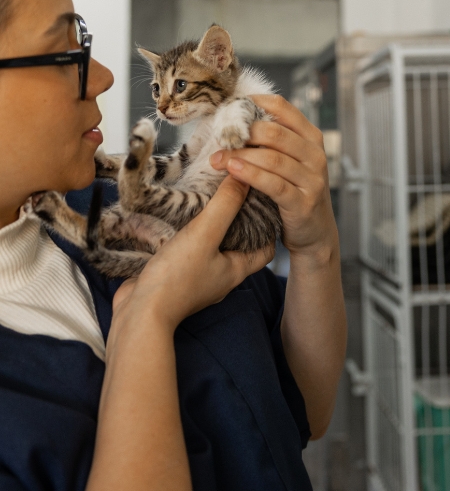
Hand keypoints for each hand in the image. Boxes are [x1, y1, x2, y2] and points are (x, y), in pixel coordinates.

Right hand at [111, 175, 274, 333]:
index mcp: (235, 270)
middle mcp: (219, 276)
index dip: (268, 228)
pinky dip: (187, 236)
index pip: (265, 249)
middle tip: (232, 195)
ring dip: (209, 227)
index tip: (261, 203)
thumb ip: (225, 205)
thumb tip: (244, 177)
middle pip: (238, 245)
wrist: (139, 313)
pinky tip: (178, 220)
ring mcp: (196, 278)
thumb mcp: (204, 234)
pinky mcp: (175, 277)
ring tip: (206, 201)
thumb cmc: (176, 279)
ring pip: (211, 248)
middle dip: (237, 221)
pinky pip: (187, 253)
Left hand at [210, 95, 336, 262]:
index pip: (282, 107)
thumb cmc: (294, 191)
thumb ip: (272, 141)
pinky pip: (274, 185)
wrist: (315, 232)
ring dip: (240, 156)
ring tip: (216, 159)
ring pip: (272, 159)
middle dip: (242, 133)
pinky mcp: (303, 203)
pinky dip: (251, 175)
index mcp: (311, 137)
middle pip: (275, 132)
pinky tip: (232, 171)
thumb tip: (232, 120)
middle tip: (218, 138)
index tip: (228, 108)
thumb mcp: (289, 161)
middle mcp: (315, 155)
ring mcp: (312, 179)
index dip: (253, 103)